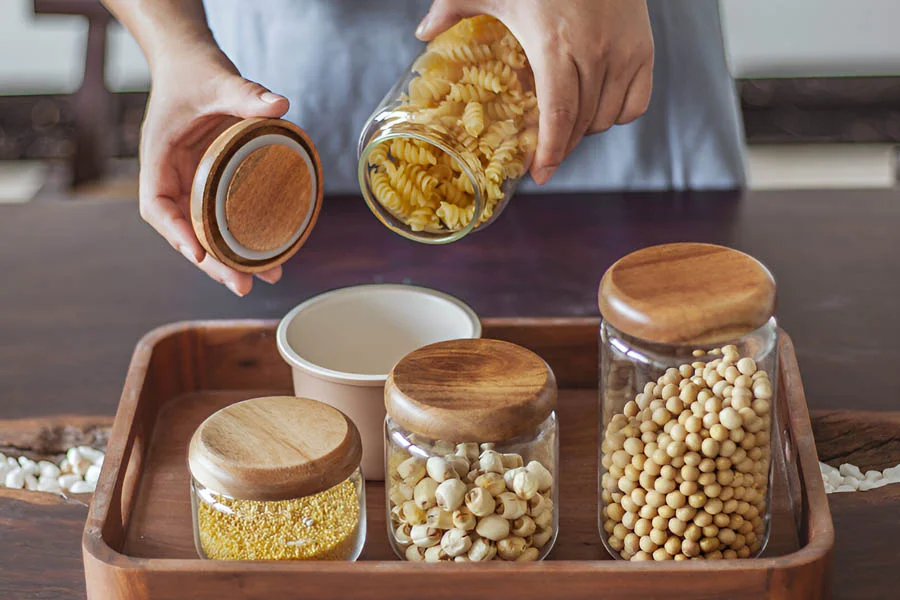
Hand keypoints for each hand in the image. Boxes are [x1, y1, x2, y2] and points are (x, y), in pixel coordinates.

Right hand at [139, 43, 289, 295]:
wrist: (191, 62)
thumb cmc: (195, 71)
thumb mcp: (218, 79)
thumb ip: (245, 93)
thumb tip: (280, 105)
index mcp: (159, 158)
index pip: (158, 205)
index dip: (176, 232)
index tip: (198, 252)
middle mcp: (172, 178)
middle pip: (185, 231)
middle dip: (212, 262)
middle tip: (243, 286)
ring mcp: (191, 184)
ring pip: (205, 231)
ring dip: (231, 259)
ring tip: (266, 278)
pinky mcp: (211, 183)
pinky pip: (223, 217)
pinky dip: (242, 237)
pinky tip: (271, 254)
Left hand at [416, 0, 653, 184]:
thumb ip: (454, 8)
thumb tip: (422, 33)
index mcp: (554, 46)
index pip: (558, 118)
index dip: (549, 153)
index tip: (539, 175)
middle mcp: (595, 54)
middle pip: (580, 124)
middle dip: (560, 146)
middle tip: (542, 153)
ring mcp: (625, 52)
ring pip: (606, 118)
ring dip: (584, 129)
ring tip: (564, 123)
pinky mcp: (645, 48)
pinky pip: (636, 103)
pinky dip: (617, 113)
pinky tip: (597, 106)